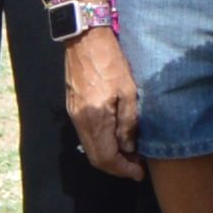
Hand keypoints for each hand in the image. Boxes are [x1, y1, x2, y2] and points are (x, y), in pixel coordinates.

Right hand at [61, 19, 140, 178]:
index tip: (139, 173)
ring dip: (109, 156)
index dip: (123, 170)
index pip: (106, 158)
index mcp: (94, 119)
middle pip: (96, 158)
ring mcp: (74, 115)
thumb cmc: (111, 61)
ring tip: (130, 153)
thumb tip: (129, 147)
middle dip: (116, 167)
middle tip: (136, 166)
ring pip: (90, 148)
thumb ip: (128, 123)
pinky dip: (101, 143)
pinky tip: (116, 137)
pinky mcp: (72, 108)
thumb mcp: (128, 91)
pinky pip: (86, 135)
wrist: (85, 38)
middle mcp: (80, 122)